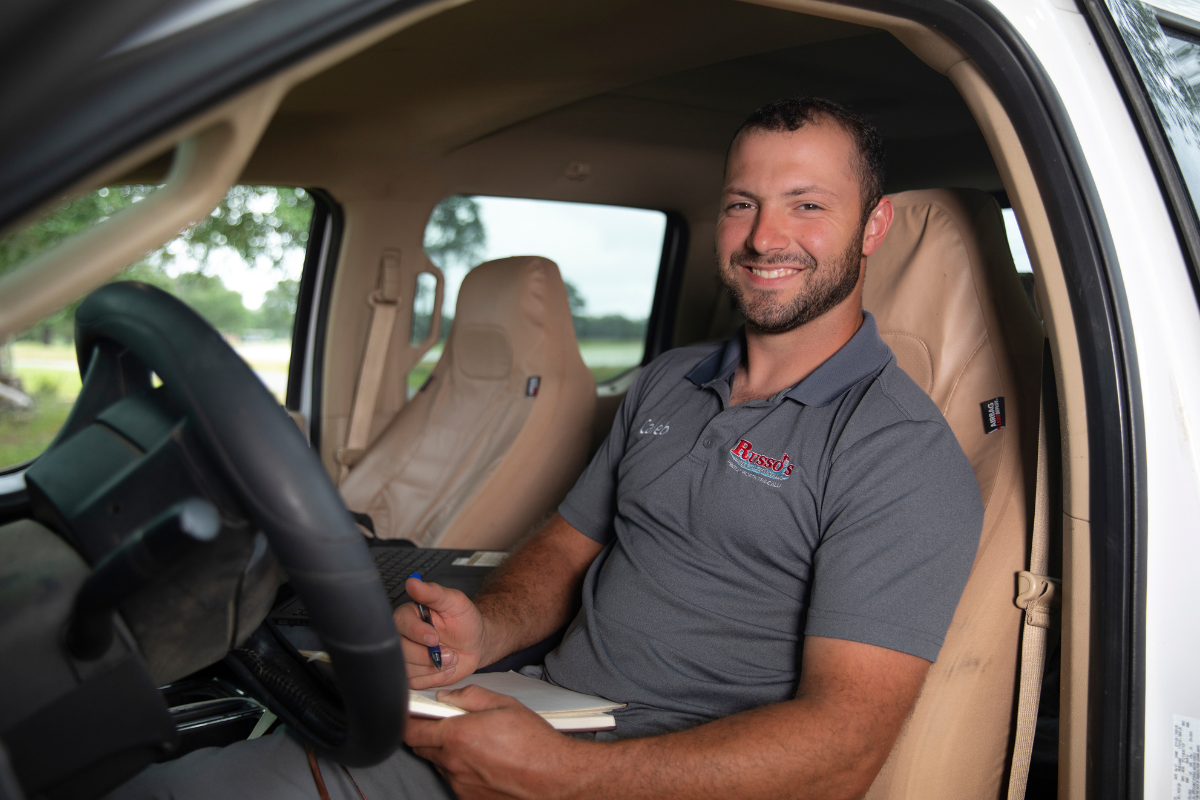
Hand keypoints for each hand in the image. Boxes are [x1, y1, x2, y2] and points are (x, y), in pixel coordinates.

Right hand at [394, 578, 484, 688]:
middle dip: (426, 656)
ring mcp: (407, 657)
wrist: (476, 642)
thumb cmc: (464, 620)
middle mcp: (404, 636)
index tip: (435, 637)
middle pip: (399, 650)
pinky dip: (435, 678)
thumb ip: (433, 593)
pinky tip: (447, 668)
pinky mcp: (414, 674)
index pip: (400, 623)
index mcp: (409, 615)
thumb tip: (413, 582)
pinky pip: (415, 683)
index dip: (416, 633)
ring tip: (452, 658)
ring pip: (406, 669)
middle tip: (450, 652)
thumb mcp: (454, 601)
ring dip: (433, 668)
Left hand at [405, 685, 586, 799]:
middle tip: (449, 722)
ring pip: (438, 763)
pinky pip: (453, 779)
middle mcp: (452, 763)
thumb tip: (446, 696)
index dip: (408, 718)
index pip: (411, 730)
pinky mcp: (467, 798)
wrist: (553, 776)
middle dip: (428, 732)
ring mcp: (459, 784)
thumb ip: (469, 696)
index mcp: (456, 736)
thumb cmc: (533, 741)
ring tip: (474, 742)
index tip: (414, 712)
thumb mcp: (503, 704)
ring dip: (445, 751)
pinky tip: (482, 760)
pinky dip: (460, 768)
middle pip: (420, 746)